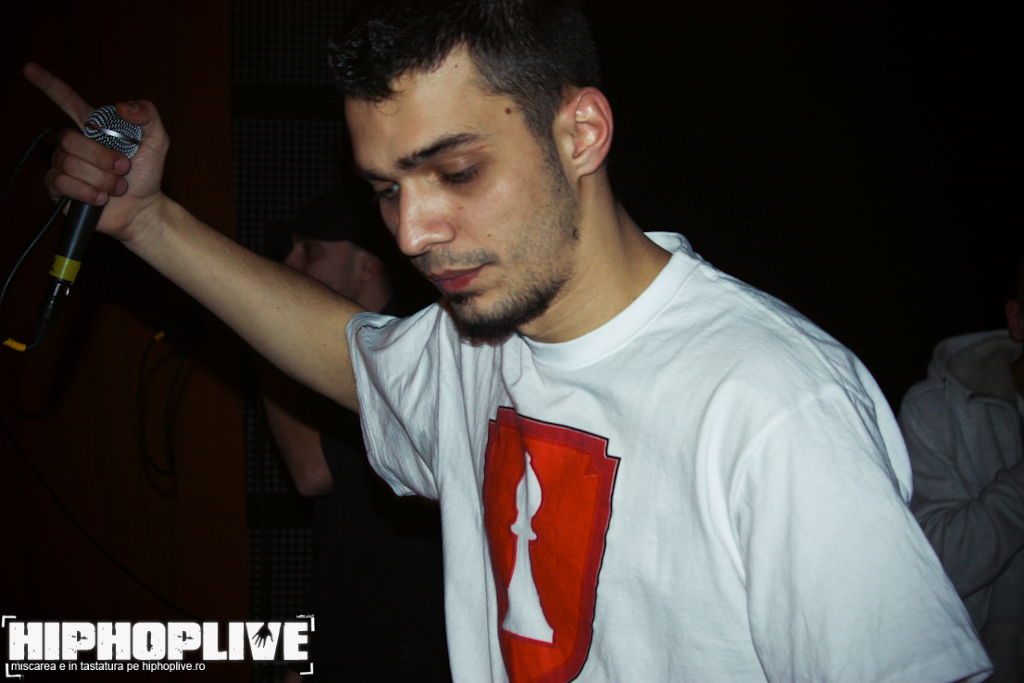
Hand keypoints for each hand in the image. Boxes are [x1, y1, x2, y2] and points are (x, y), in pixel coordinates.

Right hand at [23, 63, 169, 243]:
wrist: (142, 209)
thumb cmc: (147, 174)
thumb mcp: (157, 141)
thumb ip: (147, 115)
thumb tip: (122, 106)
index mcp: (94, 127)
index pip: (66, 100)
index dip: (47, 83)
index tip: (29, 68)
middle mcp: (75, 144)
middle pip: (69, 139)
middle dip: (102, 158)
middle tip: (124, 168)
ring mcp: (64, 165)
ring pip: (70, 164)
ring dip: (101, 179)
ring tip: (117, 186)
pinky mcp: (59, 188)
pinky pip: (63, 183)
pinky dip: (88, 192)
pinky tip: (101, 198)